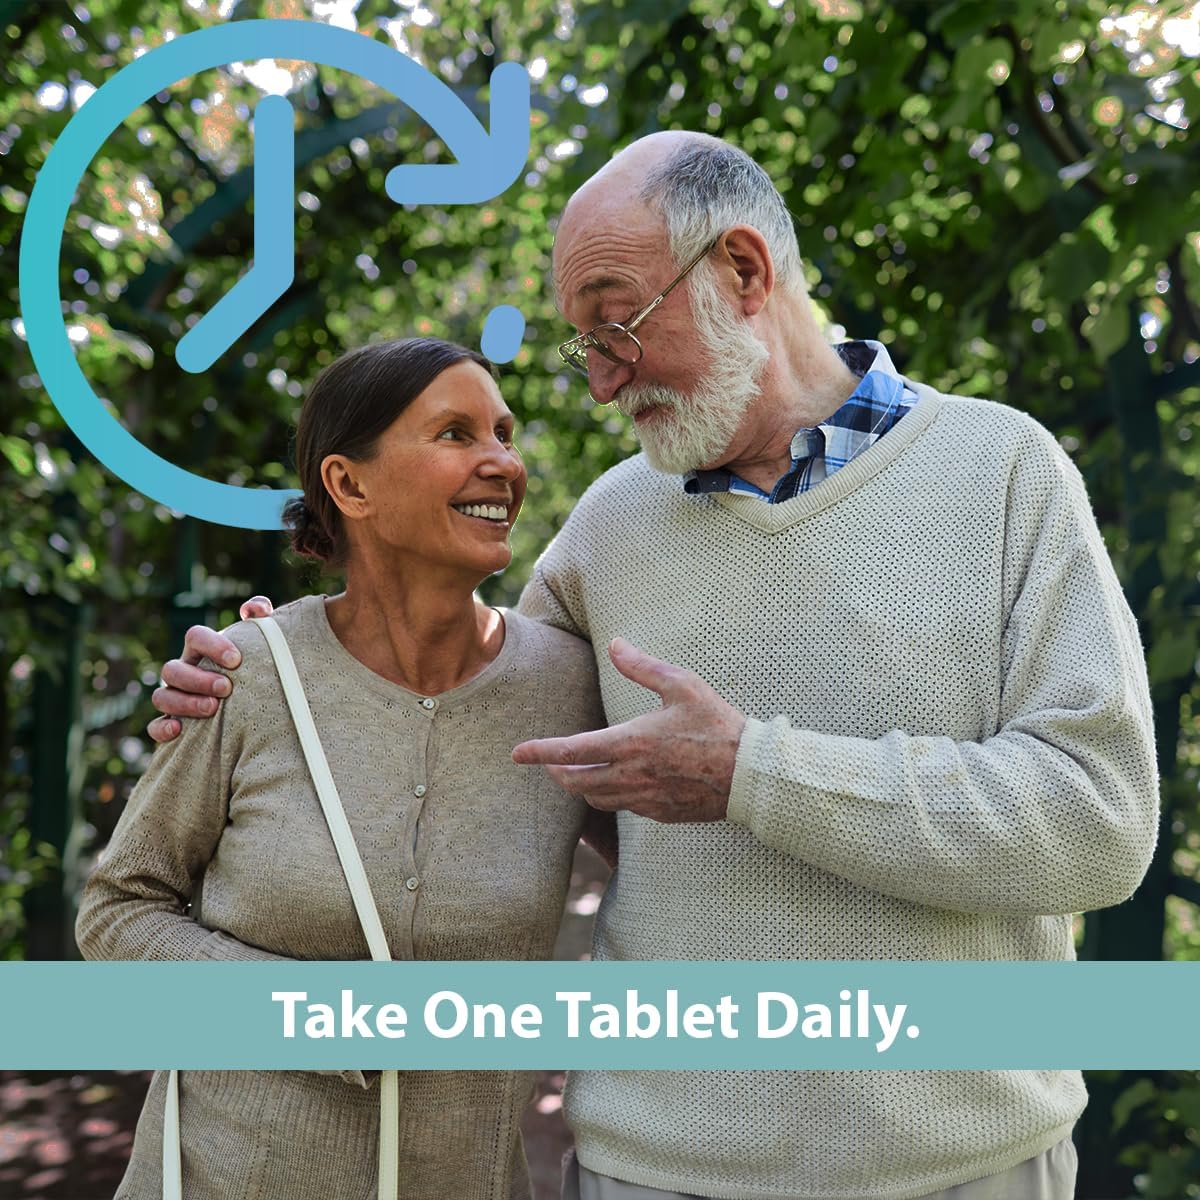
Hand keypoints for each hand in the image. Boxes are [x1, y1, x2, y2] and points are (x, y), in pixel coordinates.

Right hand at [147, 595, 274, 742]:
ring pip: (162, 696)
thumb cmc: (254, 667)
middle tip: (226, 688)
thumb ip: (260, 619)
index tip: (236, 660)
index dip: (211, 646)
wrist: (255, 702)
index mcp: (201, 649)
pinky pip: (155, 726)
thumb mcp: (260, 642)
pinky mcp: (172, 723)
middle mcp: (183, 671)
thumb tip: (256, 610)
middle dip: (198, 679)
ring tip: (212, 708)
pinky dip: (161, 728)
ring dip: (184, 703)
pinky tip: (178, 730)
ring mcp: (175, 697)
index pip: (195, 636)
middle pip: (172, 669)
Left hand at [511, 638, 745, 822]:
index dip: (540, 752)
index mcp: (632, 743)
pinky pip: (624, 808)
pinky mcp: (661, 814)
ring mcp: (646, 799)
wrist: (751, 774)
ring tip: (579, 772)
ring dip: (581, 786)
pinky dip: (611, 796)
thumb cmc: (718, 725)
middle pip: (576, 783)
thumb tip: (615, 645)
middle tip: (549, 763)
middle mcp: (632, 776)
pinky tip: (619, 783)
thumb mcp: (683, 685)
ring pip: (597, 798)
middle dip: (556, 773)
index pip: (572, 751)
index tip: (517, 753)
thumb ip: (643, 667)